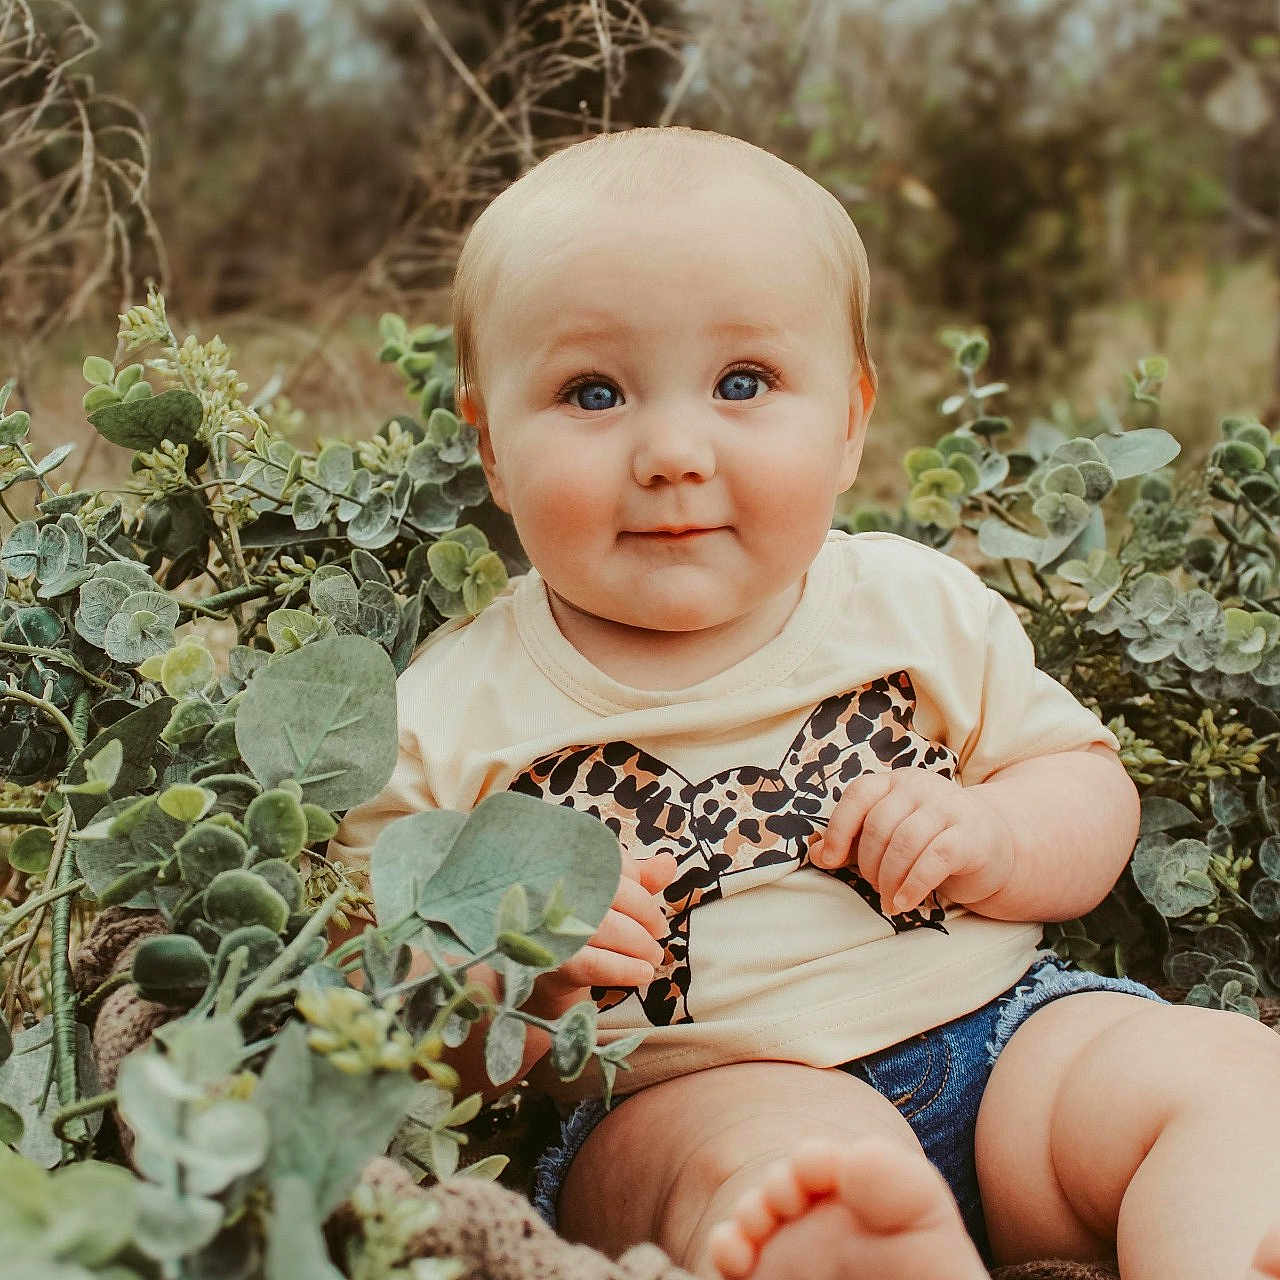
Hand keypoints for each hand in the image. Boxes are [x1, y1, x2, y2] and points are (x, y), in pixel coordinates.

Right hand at [529, 849, 677, 1013]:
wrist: (540, 968)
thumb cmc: (578, 920)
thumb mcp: (608, 895)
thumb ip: (637, 878)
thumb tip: (668, 863)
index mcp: (564, 863)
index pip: (610, 861)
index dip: (636, 879)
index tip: (647, 898)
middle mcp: (551, 887)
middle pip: (612, 892)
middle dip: (645, 913)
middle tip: (659, 931)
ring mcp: (548, 923)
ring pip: (607, 928)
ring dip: (640, 944)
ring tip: (654, 955)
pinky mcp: (550, 959)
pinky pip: (594, 963)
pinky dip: (624, 968)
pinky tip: (643, 973)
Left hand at [810, 769, 1014, 914]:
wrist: (995, 847)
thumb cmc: (931, 842)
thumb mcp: (891, 836)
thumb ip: (855, 841)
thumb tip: (816, 853)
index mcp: (896, 782)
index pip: (859, 795)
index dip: (839, 829)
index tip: (832, 860)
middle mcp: (921, 786)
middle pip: (879, 825)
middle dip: (870, 865)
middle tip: (876, 888)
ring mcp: (948, 807)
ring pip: (904, 843)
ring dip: (890, 880)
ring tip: (890, 902)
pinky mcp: (970, 834)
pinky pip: (934, 858)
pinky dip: (914, 885)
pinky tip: (906, 903)